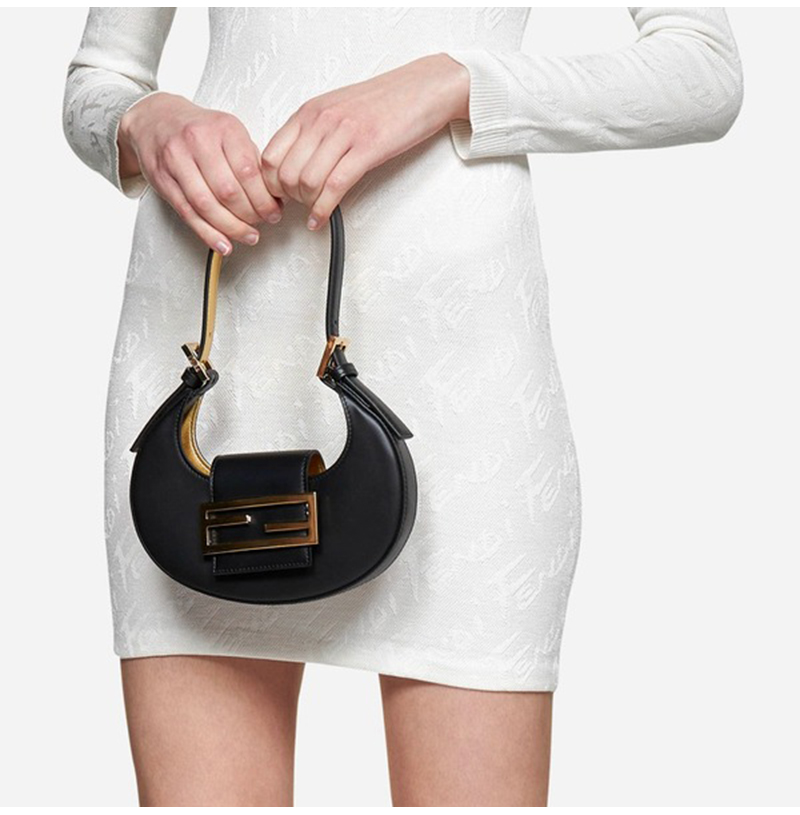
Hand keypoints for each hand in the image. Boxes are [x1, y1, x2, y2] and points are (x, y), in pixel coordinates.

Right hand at [118, 92, 283, 254]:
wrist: (156, 119)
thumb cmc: (199, 129)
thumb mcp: (230, 133)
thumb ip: (251, 161)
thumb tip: (274, 196)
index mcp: (223, 129)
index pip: (249, 172)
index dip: (264, 199)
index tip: (274, 212)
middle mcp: (198, 141)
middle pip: (228, 192)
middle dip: (250, 216)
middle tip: (261, 225)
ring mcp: (177, 160)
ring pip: (207, 206)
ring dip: (231, 228)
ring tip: (248, 236)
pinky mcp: (163, 179)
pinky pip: (188, 213)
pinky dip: (208, 233)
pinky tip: (223, 243)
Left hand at [260, 53, 469, 230]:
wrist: (423, 88)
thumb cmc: (384, 102)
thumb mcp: (336, 110)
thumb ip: (313, 134)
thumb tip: (293, 165)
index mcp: (309, 111)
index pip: (269, 156)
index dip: (270, 185)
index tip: (280, 197)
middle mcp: (321, 120)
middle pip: (285, 174)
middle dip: (289, 199)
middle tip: (299, 207)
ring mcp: (344, 133)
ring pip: (307, 182)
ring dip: (308, 204)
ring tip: (316, 209)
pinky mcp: (367, 149)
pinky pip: (335, 187)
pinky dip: (324, 210)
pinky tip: (322, 218)